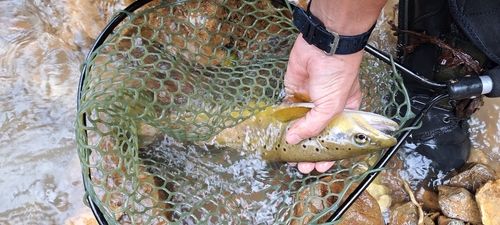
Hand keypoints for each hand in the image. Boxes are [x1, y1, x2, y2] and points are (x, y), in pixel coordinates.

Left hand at [284, 34, 363, 173]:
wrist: (322, 48)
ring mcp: (309, 102)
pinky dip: (282, 124)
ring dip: (294, 141)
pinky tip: (278, 136)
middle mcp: (326, 109)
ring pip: (300, 126)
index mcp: (344, 113)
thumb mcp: (332, 106)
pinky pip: (286, 112)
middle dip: (308, 152)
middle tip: (301, 166)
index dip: (328, 155)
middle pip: (316, 135)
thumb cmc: (337, 75)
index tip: (319, 167)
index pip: (335, 139)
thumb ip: (313, 126)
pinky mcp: (293, 93)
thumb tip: (293, 140)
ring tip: (289, 157)